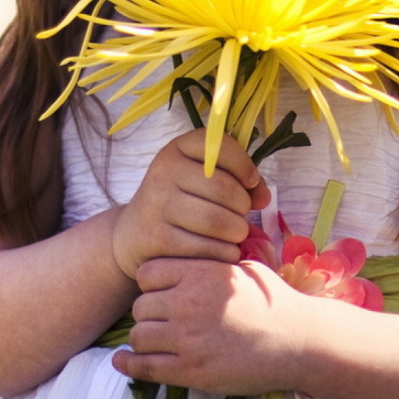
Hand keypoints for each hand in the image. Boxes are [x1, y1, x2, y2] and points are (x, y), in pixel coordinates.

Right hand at [110, 130, 270, 281]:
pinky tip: (223, 250)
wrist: (134, 235)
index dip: (245, 166)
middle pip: (224, 189)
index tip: (250, 182)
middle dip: (243, 206)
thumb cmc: (181, 202)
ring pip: (217, 221)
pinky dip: (225, 252)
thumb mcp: (203, 180)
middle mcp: (164, 171)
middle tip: (240, 215)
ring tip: (234, 234)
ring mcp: (158, 205)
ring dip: (237, 232)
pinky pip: (207, 248)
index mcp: (178, 149)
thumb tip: (264, 197)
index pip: (221, 146)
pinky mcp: (158, 238)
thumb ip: (239, 180)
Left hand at [111, 257, 313, 395]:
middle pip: (140, 307)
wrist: (297, 341)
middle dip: (148, 314)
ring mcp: (187, 339)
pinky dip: (130, 365)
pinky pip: (144, 367)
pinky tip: (124, 362)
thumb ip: (210, 264)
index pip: (147, 274)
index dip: (151, 284)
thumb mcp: (242, 268)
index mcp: (199, 274)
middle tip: (162, 321)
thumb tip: (193, 254)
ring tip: (154, 342)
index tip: (161, 293)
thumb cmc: (274, 302)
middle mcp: (187, 303)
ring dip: (143, 339)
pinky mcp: (190, 371)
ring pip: (138, 336)